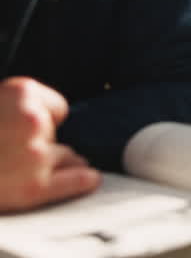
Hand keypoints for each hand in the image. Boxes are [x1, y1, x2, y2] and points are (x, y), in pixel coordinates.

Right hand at [0, 77, 99, 211]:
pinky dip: (82, 180)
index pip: (58, 108)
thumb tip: (52, 120)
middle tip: (12, 153)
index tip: (19, 128)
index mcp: (20, 93)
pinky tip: (87, 178)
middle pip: (60, 135)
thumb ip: (19, 106)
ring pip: (69, 156)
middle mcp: (32, 121)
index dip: (41, 119)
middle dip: (45, 143)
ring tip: (18, 170)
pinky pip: (78, 180)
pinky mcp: (33, 188)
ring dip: (54, 164)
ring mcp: (35, 156)